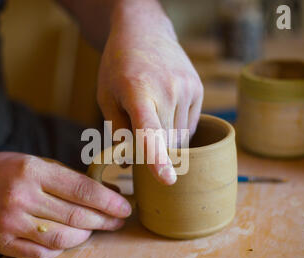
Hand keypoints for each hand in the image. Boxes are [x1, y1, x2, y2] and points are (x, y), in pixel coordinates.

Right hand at [0, 152, 131, 257]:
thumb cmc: (8, 172)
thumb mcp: (38, 164)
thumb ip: (69, 180)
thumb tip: (107, 195)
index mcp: (33, 171)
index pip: (80, 189)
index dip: (107, 201)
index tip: (125, 208)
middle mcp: (21, 196)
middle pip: (75, 216)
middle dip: (103, 220)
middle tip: (117, 221)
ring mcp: (10, 222)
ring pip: (61, 238)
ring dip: (85, 236)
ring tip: (94, 229)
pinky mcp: (2, 242)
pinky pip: (42, 253)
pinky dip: (61, 248)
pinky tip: (68, 239)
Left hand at [97, 1, 202, 184]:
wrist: (144, 32)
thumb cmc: (118, 67)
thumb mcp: (106, 97)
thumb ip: (118, 131)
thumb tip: (130, 165)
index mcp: (137, 91)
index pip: (150, 130)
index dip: (158, 157)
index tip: (168, 179)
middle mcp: (167, 89)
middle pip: (165, 141)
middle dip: (152, 149)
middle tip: (138, 133)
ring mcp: (186, 88)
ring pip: (180, 137)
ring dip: (165, 140)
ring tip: (151, 114)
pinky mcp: (197, 89)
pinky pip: (189, 126)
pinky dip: (176, 129)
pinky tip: (164, 112)